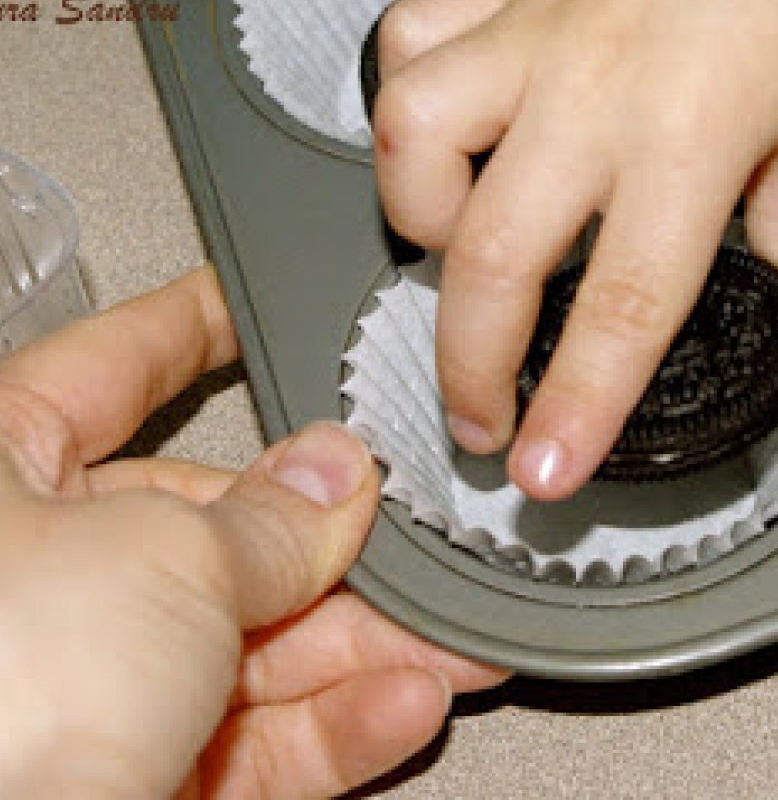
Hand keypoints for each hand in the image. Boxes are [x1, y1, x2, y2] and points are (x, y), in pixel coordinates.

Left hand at [0, 268, 507, 797]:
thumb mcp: (162, 560)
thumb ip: (271, 519)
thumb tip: (337, 479)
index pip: (110, 369)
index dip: (192, 330)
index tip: (251, 306)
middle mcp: (33, 576)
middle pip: (215, 529)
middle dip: (332, 542)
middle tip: (415, 531)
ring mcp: (80, 686)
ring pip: (251, 646)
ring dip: (364, 645)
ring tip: (455, 640)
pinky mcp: (125, 780)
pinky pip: (248, 742)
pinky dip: (335, 726)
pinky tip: (407, 703)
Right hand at [371, 0, 777, 499]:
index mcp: (692, 137)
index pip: (621, 307)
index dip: (575, 407)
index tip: (543, 470)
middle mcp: (595, 89)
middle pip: (492, 257)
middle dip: (470, 368)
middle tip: (482, 421)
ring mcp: (535, 29)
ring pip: (415, 139)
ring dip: (420, 221)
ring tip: (456, 255)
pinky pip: (411, 38)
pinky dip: (408, 101)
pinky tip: (447, 133)